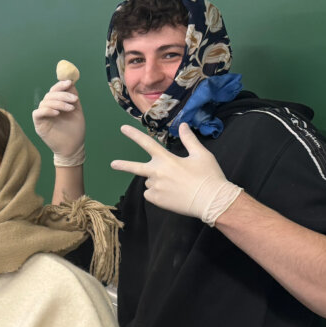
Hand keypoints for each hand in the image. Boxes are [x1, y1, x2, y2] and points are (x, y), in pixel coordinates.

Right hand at [32, 80, 85, 165]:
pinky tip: (57, 113)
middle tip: (74, 100)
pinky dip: (47, 110)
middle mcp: (48, 108)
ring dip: (58, 103)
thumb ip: (73, 97)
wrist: (73, 147)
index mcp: (57, 104)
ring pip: (45, 102)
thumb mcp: (76, 111)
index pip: (54, 90)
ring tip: (70, 109)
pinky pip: (38, 113)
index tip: (69, 82)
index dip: (60, 85)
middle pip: (50, 95)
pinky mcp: (39, 124)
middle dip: (62, 95)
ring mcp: (43, 116)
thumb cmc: (75, 130)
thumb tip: (71, 83)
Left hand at [110, 123, 241, 225]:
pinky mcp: (157, 200)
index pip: (147, 143)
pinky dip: (158, 194)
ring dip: (157, 181)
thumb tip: (183, 125)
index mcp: (167, 159)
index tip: (123, 128)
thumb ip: (189, 140)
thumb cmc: (208, 176)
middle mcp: (157, 173)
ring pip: (150, 181)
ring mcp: (155, 187)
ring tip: (176, 184)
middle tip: (113, 164)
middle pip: (135, 167)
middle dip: (123, 165)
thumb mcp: (201, 155)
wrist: (212, 201)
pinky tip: (172, 194)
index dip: (134, 135)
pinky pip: (152, 194)